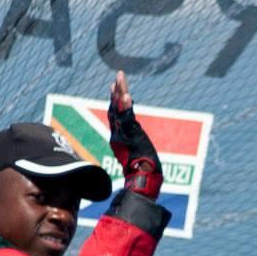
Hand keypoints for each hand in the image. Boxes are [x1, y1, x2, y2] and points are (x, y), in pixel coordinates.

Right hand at [108, 71, 162, 199]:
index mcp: (119, 137)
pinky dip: (125, 107)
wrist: (142, 181)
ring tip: (120, 78)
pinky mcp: (129, 136)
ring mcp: (123, 134)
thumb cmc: (141, 174)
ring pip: (120, 110)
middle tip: (119, 74)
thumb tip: (134, 157)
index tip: (114, 86)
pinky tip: (125, 95)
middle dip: (117, 91)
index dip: (115, 100)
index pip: (116, 115)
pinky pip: (126, 118)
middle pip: (116, 108)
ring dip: (120, 92)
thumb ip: (133, 153)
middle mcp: (119, 134)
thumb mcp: (135, 159)